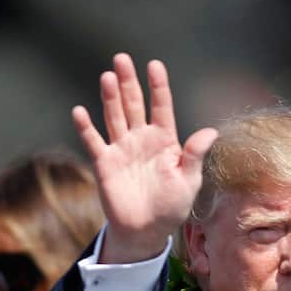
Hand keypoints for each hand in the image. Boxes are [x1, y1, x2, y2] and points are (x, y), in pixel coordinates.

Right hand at [72, 54, 218, 261]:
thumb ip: (195, 155)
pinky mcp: (104, 163)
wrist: (146, 231)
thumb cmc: (171, 206)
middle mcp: (142, 139)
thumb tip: (210, 131)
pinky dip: (86, 127)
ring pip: (115, 116)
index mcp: (165, 141)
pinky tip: (80, 111)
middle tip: (122, 59)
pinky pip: (94, 142)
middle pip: (134, 104)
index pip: (161, 107)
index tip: (154, 65)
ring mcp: (122, 149)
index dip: (158, 87)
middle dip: (128, 82)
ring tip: (108, 77)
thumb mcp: (189, 181)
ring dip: (110, 98)